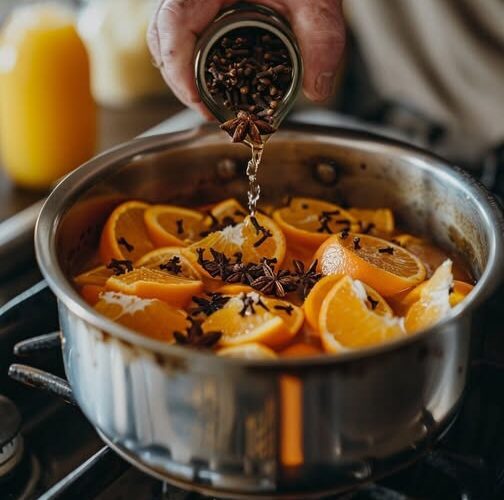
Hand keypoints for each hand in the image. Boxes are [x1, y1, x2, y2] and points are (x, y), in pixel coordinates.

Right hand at [147, 0, 344, 117]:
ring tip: (212, 104)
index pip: (173, 24)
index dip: (178, 69)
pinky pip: (186, 40)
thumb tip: (317, 90)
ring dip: (186, 77)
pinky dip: (194, 66)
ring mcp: (197, 4)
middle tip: (210, 111)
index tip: (199, 101)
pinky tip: (216, 84)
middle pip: (164, 40)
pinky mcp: (205, 12)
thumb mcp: (315, 3)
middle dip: (182, 82)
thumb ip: (321, 40)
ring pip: (171, 42)